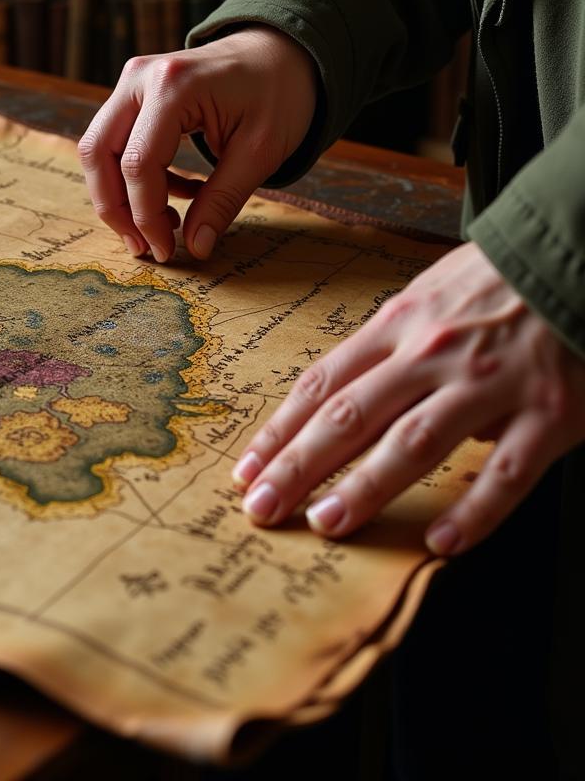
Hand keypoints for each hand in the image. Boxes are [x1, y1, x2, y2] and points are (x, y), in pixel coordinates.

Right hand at [78, 28, 317, 262]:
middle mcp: (141, 78)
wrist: (283, 50)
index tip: (166, 250)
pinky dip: (133, 176)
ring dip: (117, 194)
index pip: (138, 164)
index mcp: (173, 87)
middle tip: (143, 246)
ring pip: (97, 148)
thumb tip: (195, 247)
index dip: (145, 216)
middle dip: (115, 208)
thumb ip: (222, 201)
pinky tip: (171, 196)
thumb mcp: (260, 152)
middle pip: (98, 154)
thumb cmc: (279, 93)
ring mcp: (132, 80)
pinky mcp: (134, 91)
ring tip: (156, 227)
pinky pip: (115, 140)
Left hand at [231, 242, 584, 554]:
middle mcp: (430, 354)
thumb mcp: (424, 297)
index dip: (280, 431)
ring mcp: (487, 384)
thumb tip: (355, 411)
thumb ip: (387, 351)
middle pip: (349, 417)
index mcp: (395, 325)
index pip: (321, 385)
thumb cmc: (491, 282)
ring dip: (364, 488)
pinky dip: (474, 512)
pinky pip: (506, 473)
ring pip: (413, 444)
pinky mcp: (548, 412)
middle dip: (298, 467)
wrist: (574, 255)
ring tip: (326, 524)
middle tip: (262, 509)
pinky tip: (440, 543)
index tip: (247, 469)